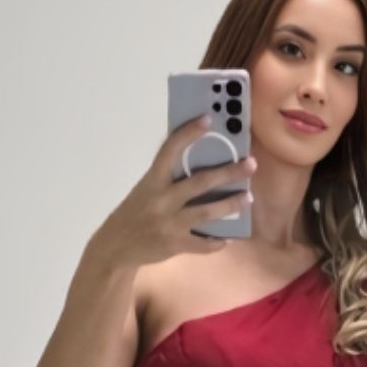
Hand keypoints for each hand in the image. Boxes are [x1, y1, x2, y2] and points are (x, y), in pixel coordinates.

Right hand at [95, 113, 254, 268]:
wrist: (116, 247)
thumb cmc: (134, 213)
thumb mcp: (145, 190)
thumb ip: (167, 180)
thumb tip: (201, 165)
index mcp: (152, 180)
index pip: (170, 150)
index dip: (189, 133)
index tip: (208, 119)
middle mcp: (162, 199)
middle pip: (201, 182)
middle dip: (229, 173)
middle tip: (251, 164)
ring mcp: (170, 223)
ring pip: (207, 212)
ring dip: (231, 204)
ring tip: (248, 197)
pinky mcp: (175, 244)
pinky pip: (203, 243)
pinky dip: (217, 242)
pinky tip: (228, 237)